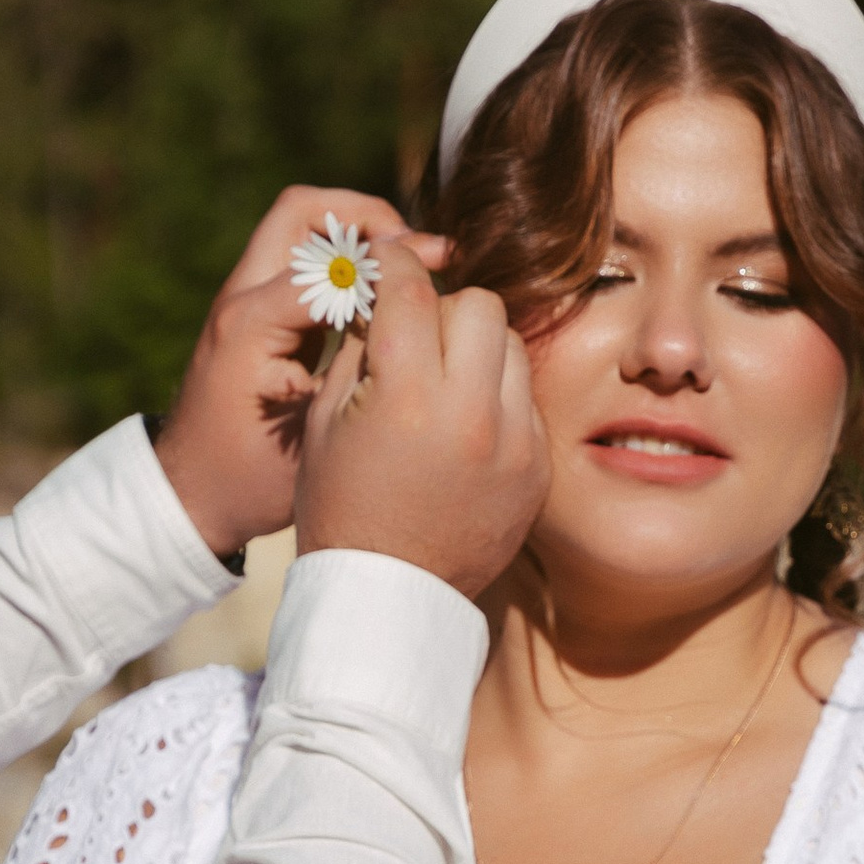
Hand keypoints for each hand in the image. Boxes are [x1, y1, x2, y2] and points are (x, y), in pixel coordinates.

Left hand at [150, 186, 449, 560]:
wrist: (190, 495)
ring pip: (301, 229)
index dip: (389, 262)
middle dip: (364, 218)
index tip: (439, 272)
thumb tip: (417, 323)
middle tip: (414, 252)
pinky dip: (344, 262)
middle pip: (302, 211)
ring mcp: (244, 300)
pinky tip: (385, 293)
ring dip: (355, 236)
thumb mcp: (310, 435)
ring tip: (407, 267)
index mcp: (250, 324)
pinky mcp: (256, 312)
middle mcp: (240, 298)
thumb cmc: (248, 479)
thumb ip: (355, 374)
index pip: (329, 263)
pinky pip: (302, 261)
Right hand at [291, 243, 547, 597]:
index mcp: (406, 398)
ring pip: (511, 344)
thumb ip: (357, 348)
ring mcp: (514, 442)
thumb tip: (381, 295)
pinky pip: (525, 398)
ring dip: (476, 350)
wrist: (387, 599)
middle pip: (478, 305)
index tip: (388, 264)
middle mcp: (470, 413)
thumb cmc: (340, 507)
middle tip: (416, 339)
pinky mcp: (537, 466)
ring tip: (443, 385)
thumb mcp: (326, 422)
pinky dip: (496, 399)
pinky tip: (463, 430)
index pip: (412, 291)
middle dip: (442, 311)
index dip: (395, 266)